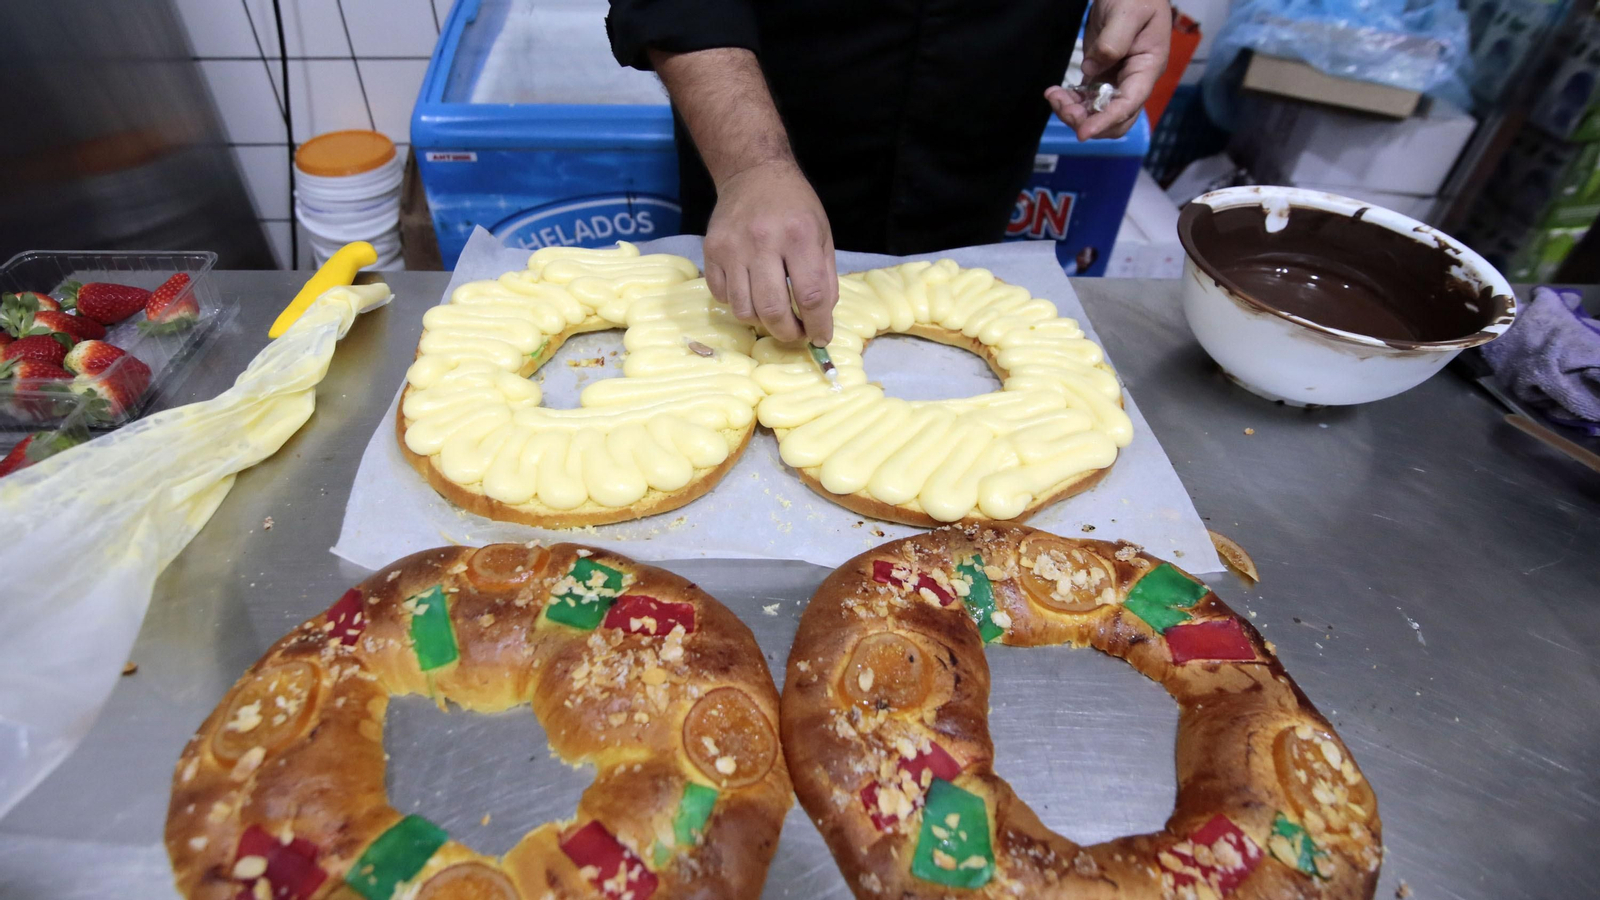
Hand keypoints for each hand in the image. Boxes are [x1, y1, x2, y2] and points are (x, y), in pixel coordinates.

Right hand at [704, 158, 837, 343]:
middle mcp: (763, 241)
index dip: (818, 325)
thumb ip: (825, 278)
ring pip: (743, 309)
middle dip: (787, 333)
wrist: (754, 173)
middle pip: (773, 310)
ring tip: (773, 314)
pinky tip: (751, 293)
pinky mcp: (711, 250)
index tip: (820, 337)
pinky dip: (738, 304)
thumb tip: (820, 319)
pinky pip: (722, 296)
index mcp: (799, 236)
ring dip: (762, 322)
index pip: (811, 296)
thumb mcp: (823, 235)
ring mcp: (732, 247)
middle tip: (795, 333)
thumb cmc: (795, 207)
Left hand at [1045, 0, 1170, 140]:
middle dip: (1087, 120)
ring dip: (1074, 112)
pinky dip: (1070, 101)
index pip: (1129, 104)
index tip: (1084, 132)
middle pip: (1114, 119)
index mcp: (1147, 68)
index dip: (1106, 121)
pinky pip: (1086, 99)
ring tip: (1054, 96)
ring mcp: (1117, 79)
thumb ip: (1113, 42)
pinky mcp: (1102, 74)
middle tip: (1061, 106)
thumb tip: (1092, 70)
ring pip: (1097, 112)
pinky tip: (1055, 93)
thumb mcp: (1128, 14)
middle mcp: (1134, 80)